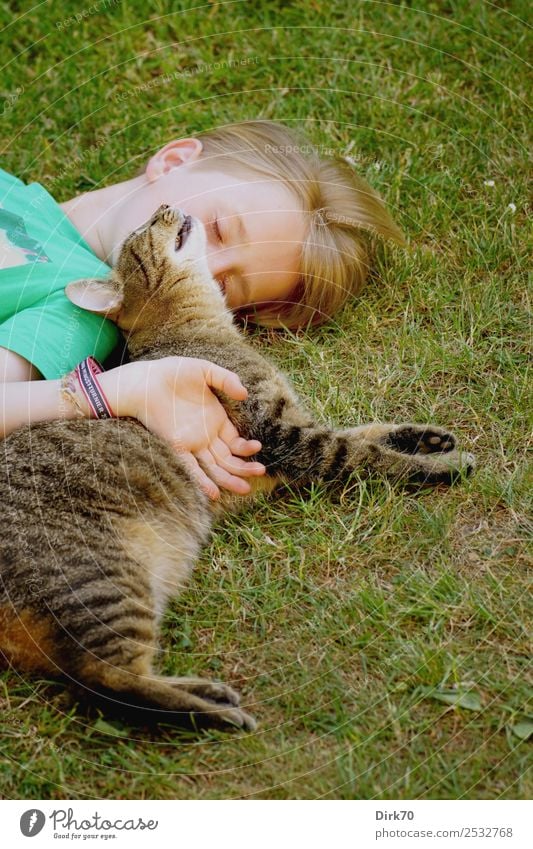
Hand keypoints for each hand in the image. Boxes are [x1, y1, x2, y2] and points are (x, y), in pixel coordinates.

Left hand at [101, 357, 264, 498]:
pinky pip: (191, 468)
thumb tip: (244, 394)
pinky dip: (202, 481)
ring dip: (229, 478)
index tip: (257, 447)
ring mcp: (192, 442)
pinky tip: (214, 493)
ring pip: (215, 467)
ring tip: (245, 488)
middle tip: (260, 472)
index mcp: (216, 420)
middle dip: (244, 467)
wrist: (147, 380)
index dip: (247, 448)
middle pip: (229, 458)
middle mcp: (206, 435)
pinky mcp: (177, 446)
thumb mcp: (206, 370)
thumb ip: (226, 379)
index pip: (236, 442)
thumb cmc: (175, 373)